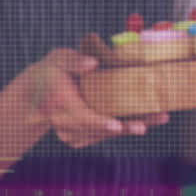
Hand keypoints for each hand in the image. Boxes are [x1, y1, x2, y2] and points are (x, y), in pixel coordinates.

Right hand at [13, 48, 169, 147]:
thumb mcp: (59, 59)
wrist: (37, 92)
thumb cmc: (52, 71)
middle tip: (148, 124)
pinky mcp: (79, 136)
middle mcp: (65, 122)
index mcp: (60, 103)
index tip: (116, 126)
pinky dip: (124, 129)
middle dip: (124, 127)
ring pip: (104, 134)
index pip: (80, 117)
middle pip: (97, 130)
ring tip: (158, 118)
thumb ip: (74, 61)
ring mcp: (71, 132)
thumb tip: (92, 63)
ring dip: (130, 128)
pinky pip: (103, 135)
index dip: (98, 123)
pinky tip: (146, 120)